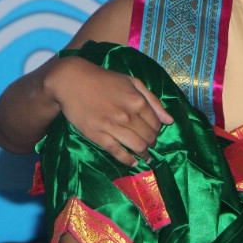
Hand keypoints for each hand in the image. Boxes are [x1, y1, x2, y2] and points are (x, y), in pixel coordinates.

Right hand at [46, 57, 173, 165]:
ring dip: (143, 154)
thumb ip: (153, 101)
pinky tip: (132, 162)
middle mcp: (128, 115)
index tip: (152, 133)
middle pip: (149, 137)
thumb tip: (170, 121)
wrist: (73, 80)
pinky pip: (117, 152)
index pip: (156, 125)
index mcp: (138, 101)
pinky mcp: (97, 135)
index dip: (157, 131)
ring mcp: (112, 126)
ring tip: (143, 155)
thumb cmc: (105, 80)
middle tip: (148, 144)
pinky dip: (128, 160)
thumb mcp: (133, 82)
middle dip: (152, 143)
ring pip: (137, 147)